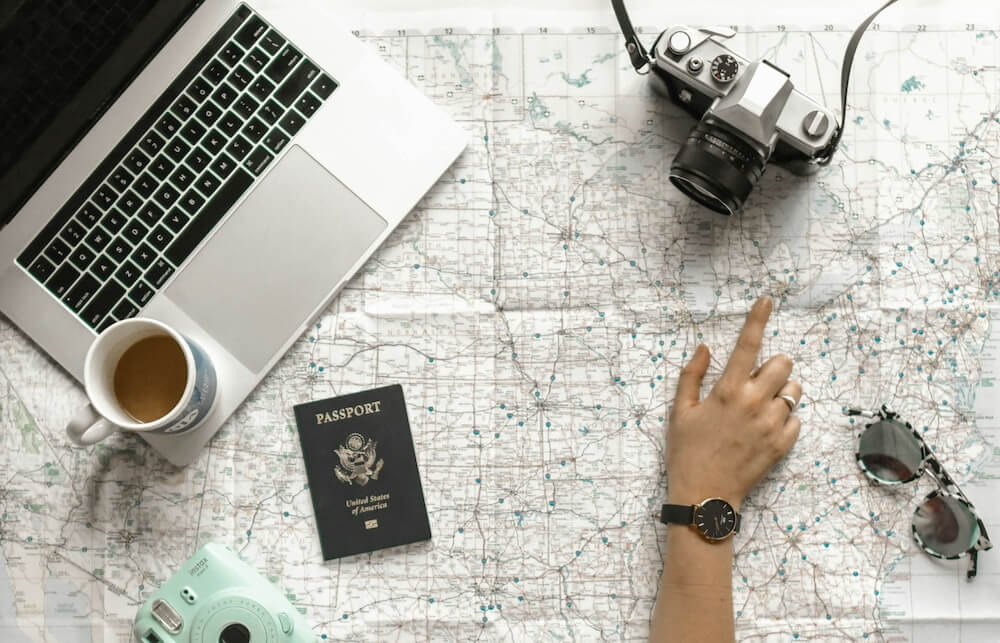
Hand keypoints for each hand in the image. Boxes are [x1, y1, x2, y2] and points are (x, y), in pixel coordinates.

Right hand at [666, 296, 801, 510]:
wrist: (704, 496)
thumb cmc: (686, 452)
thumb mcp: (680, 411)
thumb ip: (691, 375)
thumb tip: (705, 347)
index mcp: (727, 391)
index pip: (748, 345)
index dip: (758, 318)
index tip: (768, 300)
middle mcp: (753, 403)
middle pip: (783, 364)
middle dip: (773, 366)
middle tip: (756, 380)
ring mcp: (771, 425)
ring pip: (794, 391)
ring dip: (781, 392)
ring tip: (761, 406)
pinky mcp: (782, 445)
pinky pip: (796, 420)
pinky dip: (784, 419)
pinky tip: (764, 429)